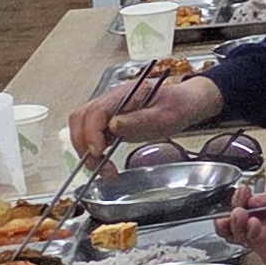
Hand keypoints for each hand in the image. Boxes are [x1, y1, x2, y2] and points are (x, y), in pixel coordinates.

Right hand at [73, 68, 222, 161]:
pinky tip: (104, 165)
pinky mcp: (108, 123)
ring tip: (104, 170)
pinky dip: (92, 152)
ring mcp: (108, 111)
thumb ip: (140, 120)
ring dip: (86, 151)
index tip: (99, 151)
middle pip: (81, 119)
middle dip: (83, 144)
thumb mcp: (165, 116)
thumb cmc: (177, 107)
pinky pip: (91, 136)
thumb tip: (112, 125)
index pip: (96, 111)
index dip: (91, 132)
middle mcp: (111, 100)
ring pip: (81, 128)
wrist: (185, 104)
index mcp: (125, 94)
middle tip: (97, 165)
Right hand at [217, 180, 265, 264]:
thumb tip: (254, 198)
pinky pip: (257, 247)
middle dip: (231, 217)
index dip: (242, 201)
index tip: (241, 192)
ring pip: (243, 237)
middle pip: (240, 226)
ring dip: (237, 225)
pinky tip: (252, 223)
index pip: (250, 208)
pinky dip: (251, 234)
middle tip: (233, 209)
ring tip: (239, 214)